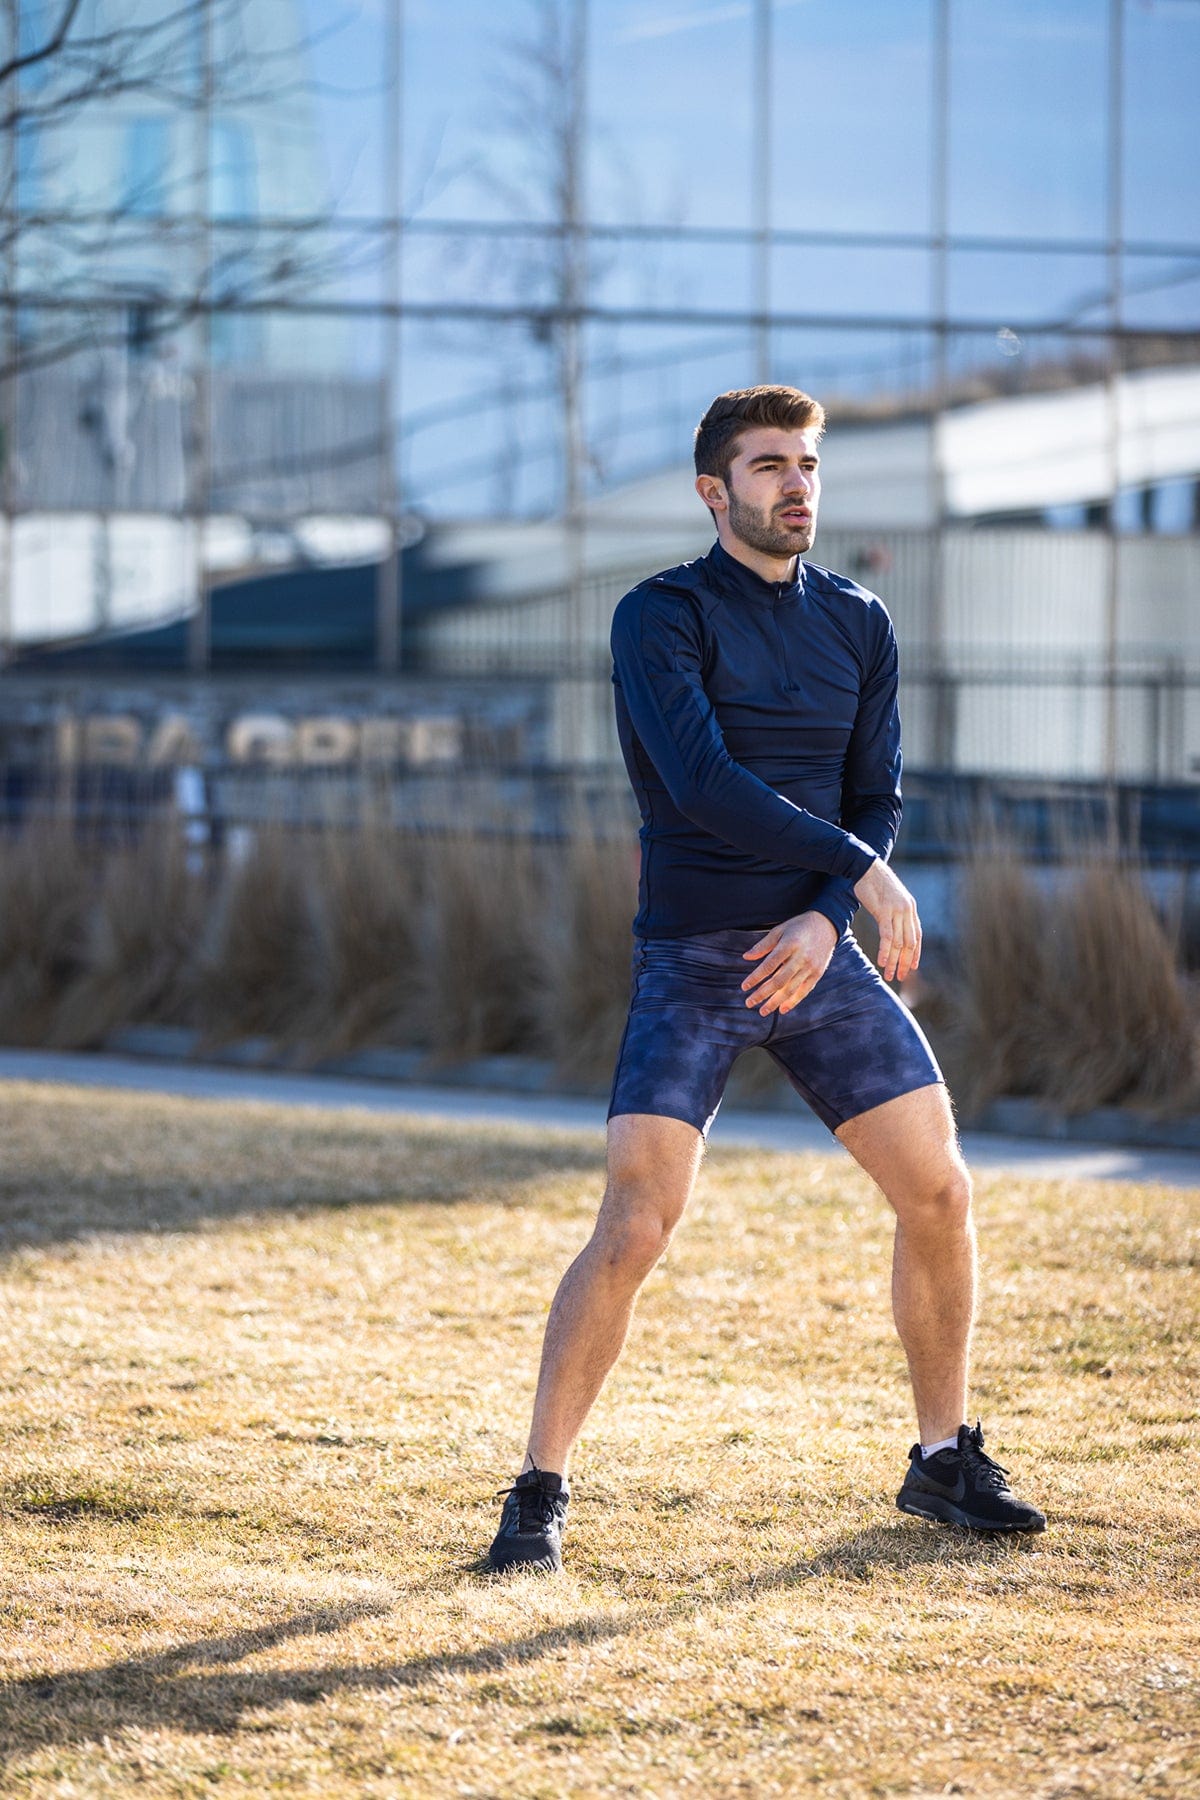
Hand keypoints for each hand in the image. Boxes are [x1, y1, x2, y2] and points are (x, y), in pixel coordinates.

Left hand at [741, 910, 838, 1016]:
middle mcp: (801, 958)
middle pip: (779, 981)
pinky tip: (782, 1009)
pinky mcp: (817, 973)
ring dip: (775, 1002)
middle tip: (749, 1003)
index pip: (769, 965)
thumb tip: (746, 957)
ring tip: (763, 1011)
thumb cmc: (798, 926)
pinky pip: (804, 991)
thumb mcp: (779, 930)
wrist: (827, 924)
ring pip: (791, 989)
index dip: (756, 978)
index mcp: (789, 944)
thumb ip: (763, 945)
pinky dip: (793, 1001)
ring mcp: (810, 967)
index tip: (744, 987)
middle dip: (762, 994)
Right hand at [852, 858, 921, 982]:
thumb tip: (892, 924)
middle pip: (910, 943)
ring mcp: (896, 911)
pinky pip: (886, 936)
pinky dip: (885, 951)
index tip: (913, 967)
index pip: (917, 936)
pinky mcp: (884, 911)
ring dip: (895, 961)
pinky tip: (882, 962)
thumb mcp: (890, 898)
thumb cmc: (875, 883)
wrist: (866, 867)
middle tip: (901, 977)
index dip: (916, 954)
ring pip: (899, 943)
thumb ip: (895, 912)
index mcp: (910, 909)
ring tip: (890, 974)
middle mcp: (907, 911)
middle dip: (906, 962)